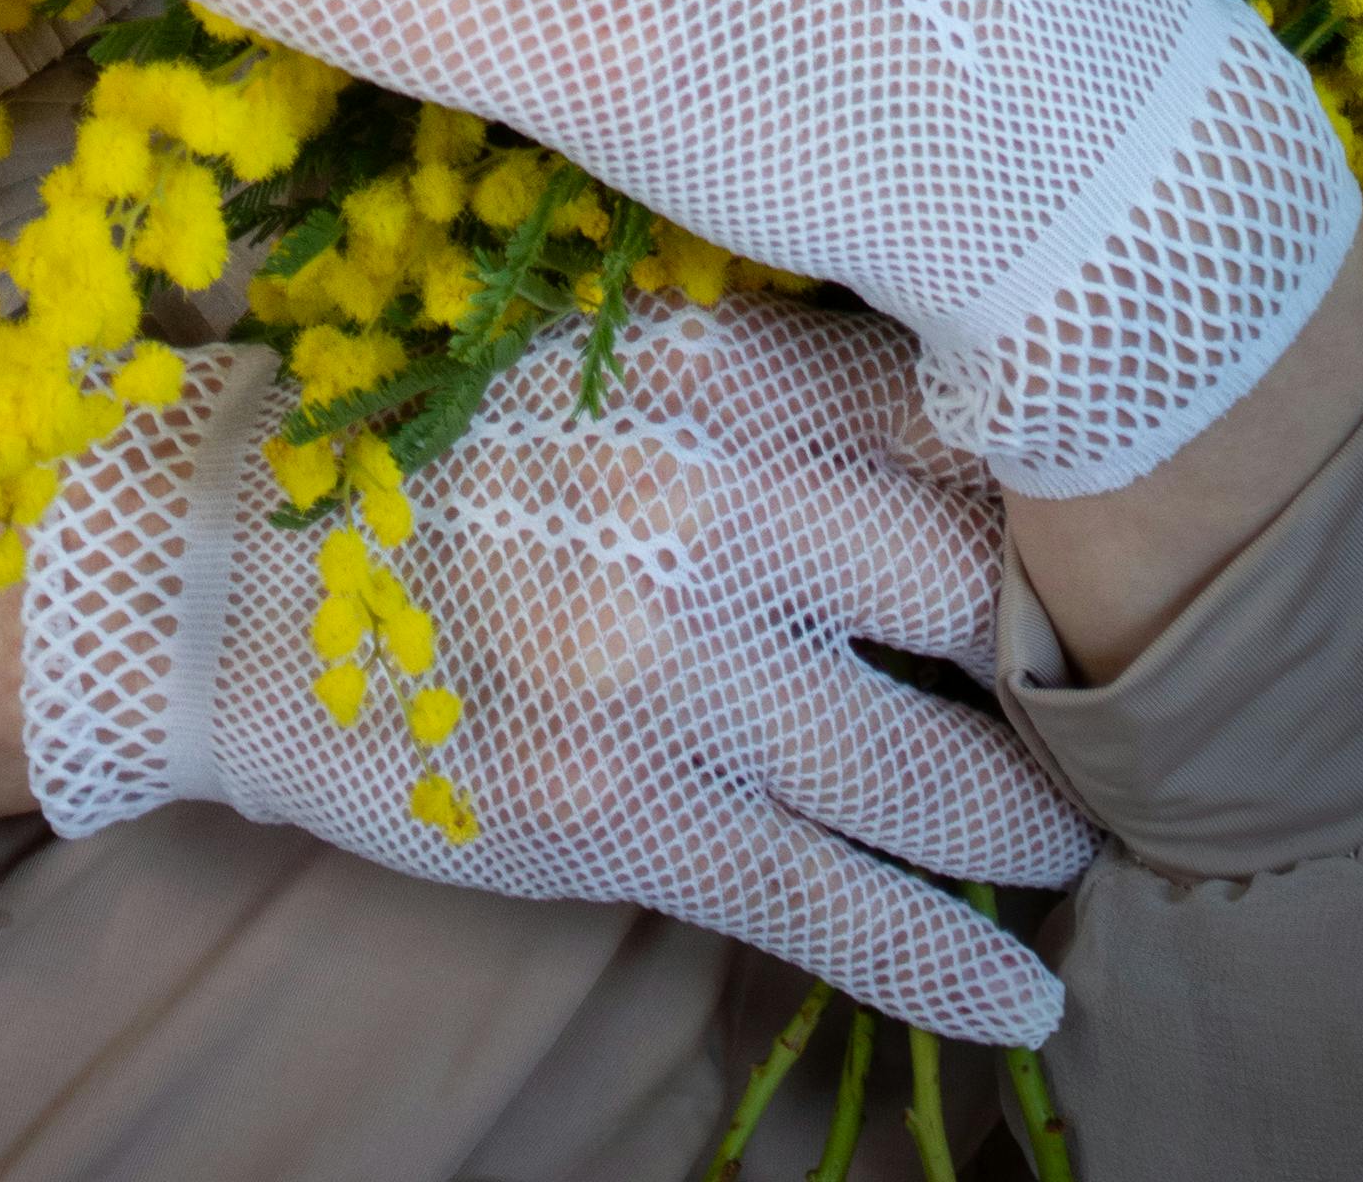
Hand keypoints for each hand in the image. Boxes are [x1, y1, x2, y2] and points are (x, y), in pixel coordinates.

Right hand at [17, 294, 1084, 1044]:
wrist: (240, 576)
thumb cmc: (451, 456)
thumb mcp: (610, 363)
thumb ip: (779, 386)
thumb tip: (986, 422)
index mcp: (717, 376)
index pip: (962, 431)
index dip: (1064, 495)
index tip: (1122, 541)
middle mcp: (714, 512)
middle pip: (986, 601)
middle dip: (1065, 668)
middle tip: (1118, 703)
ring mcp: (674, 677)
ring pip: (942, 779)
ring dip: (1032, 825)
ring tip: (1073, 838)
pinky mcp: (627, 820)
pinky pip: (837, 912)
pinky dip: (951, 967)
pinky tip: (1028, 1000)